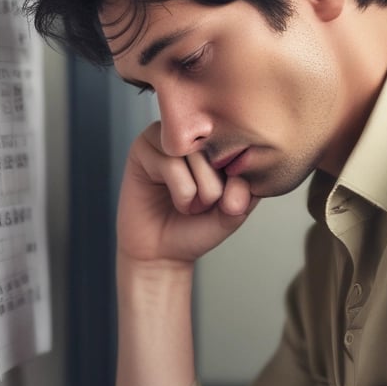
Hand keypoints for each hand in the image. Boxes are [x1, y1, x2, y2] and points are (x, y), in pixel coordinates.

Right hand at [116, 122, 259, 266]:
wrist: (162, 252)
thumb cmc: (196, 227)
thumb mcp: (231, 213)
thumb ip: (243, 195)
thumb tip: (239, 181)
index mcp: (219, 139)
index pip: (241, 143)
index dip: (241, 178)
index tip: (230, 203)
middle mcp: (194, 133)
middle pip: (218, 145)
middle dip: (217, 188)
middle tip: (205, 205)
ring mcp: (168, 137)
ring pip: (196, 154)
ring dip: (199, 192)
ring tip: (191, 205)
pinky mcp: (143, 147)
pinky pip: (171, 163)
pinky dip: (182, 193)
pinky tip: (177, 201)